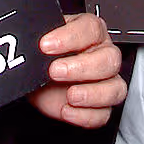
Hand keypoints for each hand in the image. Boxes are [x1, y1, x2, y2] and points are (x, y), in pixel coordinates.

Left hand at [27, 12, 126, 127]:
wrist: (37, 81)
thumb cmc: (43, 58)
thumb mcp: (39, 43)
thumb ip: (39, 38)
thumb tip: (28, 41)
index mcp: (90, 32)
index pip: (91, 28)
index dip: (70, 37)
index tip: (46, 45)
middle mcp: (103, 54)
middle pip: (109, 59)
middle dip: (81, 67)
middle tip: (55, 71)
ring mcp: (106, 81)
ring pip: (115, 88)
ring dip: (92, 94)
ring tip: (69, 95)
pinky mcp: (100, 106)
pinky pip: (103, 114)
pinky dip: (85, 115)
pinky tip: (67, 110)